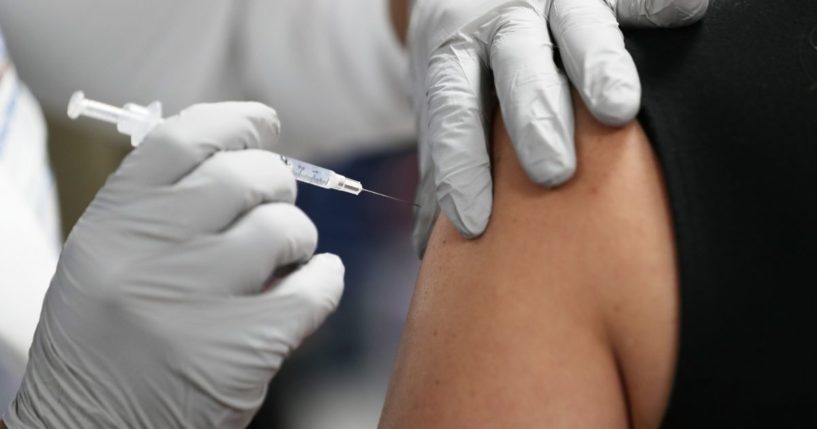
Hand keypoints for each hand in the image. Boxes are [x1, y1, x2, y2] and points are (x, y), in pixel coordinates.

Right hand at [3, 103, 343, 427]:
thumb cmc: (107, 339)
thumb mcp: (106, 258)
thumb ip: (161, 206)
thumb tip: (244, 153)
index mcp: (112, 223)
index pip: (183, 138)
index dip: (236, 121)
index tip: (265, 124)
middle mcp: (150, 253)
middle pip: (246, 175)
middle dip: (276, 182)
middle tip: (276, 202)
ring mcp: (198, 300)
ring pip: (285, 227)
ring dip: (297, 236)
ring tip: (284, 257)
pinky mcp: (243, 349)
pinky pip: (316, 287)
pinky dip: (326, 279)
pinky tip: (315, 283)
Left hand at [409, 0, 708, 253]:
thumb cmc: (469, 62)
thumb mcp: (446, 100)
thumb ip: (445, 161)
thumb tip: (429, 246)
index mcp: (457, 54)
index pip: (453, 110)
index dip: (461, 163)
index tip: (473, 221)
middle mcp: (503, 23)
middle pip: (516, 66)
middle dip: (534, 119)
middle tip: (552, 173)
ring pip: (575, 26)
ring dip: (597, 66)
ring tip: (617, 111)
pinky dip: (654, 5)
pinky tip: (688, 15)